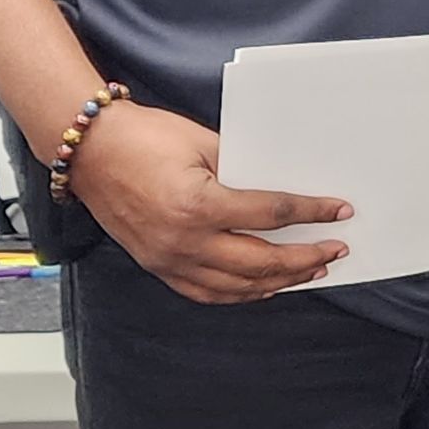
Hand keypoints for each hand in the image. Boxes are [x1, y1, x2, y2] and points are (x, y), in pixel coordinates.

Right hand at [69, 102, 351, 305]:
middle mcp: (185, 241)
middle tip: (336, 250)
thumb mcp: (203, 142)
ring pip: (238, 285)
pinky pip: (208, 292)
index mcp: (200, 205)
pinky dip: (242, 292)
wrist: (89, 151)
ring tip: (311, 271)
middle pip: (262, 261)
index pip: (271, 214)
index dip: (311, 212)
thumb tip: (282, 189)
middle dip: (306, 258)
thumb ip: (242, 169)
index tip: (339, 211)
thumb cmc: (143, 136)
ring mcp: (169, 260)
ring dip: (280, 280)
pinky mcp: (157, 266)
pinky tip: (265, 286)